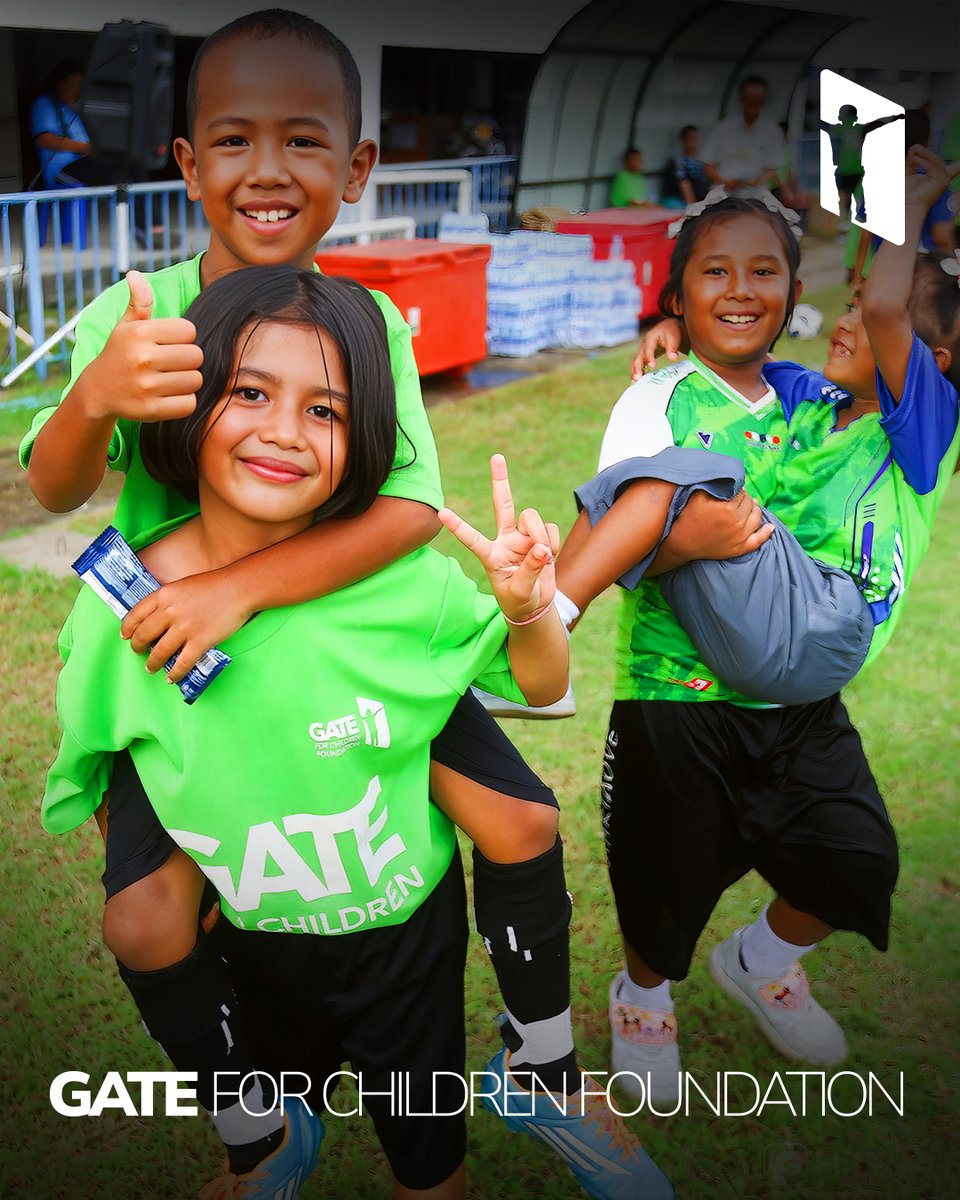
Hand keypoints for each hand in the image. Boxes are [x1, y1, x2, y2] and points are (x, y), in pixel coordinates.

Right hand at [79, 270, 202, 423]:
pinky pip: (189, 404)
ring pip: (195, 380)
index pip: (189, 331)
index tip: (170, 344)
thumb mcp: (125, 326)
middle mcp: (142, 358)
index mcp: (139, 333)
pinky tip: (170, 396)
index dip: (184, 337)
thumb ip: (139, 302)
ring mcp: (146, 386)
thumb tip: (135, 275)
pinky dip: (184, 401)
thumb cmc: (119, 354)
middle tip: (173, 364)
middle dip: (189, 360)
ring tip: (171, 379)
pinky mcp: (151, 410)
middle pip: (196, 356)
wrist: (97, 392)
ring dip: (188, 381)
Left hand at [120, 568, 252, 681]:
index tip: (125, 636)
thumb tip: (160, 618)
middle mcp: (170, 611)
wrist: (238, 588)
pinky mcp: (200, 641)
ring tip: (151, 668)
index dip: (127, 628)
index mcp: (164, 595)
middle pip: (144, 635)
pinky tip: (171, 678)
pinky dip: (175, 673)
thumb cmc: (214, 585)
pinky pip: (183, 662)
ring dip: (152, 663)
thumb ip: (169, 600)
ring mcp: (185, 627)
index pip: (136, 614)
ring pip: (160, 652)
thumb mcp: (183, 585)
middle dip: (137, 647)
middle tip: (138, 652)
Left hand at [439, 454, 558, 622]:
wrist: (535, 605)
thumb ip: (529, 570)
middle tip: (496, 457)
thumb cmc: (519, 600)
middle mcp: (505, 540)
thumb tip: (541, 548)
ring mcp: (523, 537)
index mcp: (491, 555)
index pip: (472, 538)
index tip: (441, 513)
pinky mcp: (540, 538)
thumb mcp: (519, 592)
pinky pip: (550, 529)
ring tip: (543, 557)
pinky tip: (549, 557)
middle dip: (500, 481)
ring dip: (540, 535)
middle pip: (502, 504)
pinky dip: (552, 542)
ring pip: (531, 517)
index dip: (458, 527)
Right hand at [631, 319, 683, 379]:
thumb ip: (672, 347)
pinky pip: (638, 364)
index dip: (649, 357)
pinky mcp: (644, 356)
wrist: (668, 328)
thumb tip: (673, 358)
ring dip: (635, 371)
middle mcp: (644, 345)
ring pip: (636, 361)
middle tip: (637, 377)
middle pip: (639, 356)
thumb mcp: (674, 337)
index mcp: (650, 338)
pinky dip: (637, 371)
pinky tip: (637, 381)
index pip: (648, 349)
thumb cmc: (671, 331)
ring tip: (634, 381)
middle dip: (637, 367)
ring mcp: (642, 351)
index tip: (652, 366)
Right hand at [656, 489, 773, 568]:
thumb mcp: (698, 496)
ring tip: (751, 506)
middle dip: (745, 499)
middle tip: (737, 498)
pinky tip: (770, 527)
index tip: (731, 491)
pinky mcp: (740, 549)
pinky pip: (758, 540)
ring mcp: (740, 537)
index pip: (741, 493)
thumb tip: (731, 480)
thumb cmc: (688, 518)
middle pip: (750, 504)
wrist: (681, 543)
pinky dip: (766, 533)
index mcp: (727, 509)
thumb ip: (715, 485)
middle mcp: (737, 523)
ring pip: (757, 518)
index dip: (737, 490)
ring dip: (755, 510)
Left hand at [904, 145, 959, 210]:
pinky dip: (923, 162)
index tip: (946, 155)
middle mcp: (944, 178)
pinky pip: (932, 167)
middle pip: (937, 160)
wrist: (907, 205)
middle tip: (915, 147)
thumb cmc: (907, 193)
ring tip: (914, 151)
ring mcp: (944, 180)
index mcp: (938, 176)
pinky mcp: (941, 181)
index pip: (952, 165)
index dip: (956, 161)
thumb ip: (912, 161)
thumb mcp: (909, 173)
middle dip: (926, 152)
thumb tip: (915, 147)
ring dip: (924, 154)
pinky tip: (915, 159)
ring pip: (935, 162)